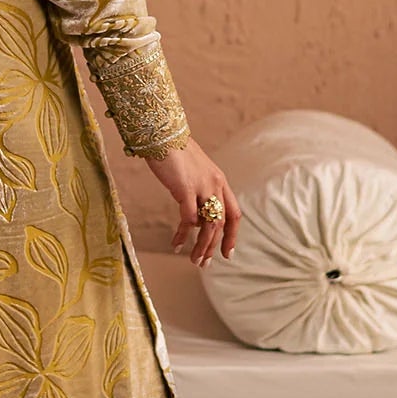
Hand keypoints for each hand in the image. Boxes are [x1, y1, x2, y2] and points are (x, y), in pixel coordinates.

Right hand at [144, 136, 239, 267]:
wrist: (162, 133)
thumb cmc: (173, 152)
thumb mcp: (193, 172)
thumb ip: (198, 193)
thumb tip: (194, 219)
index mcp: (220, 181)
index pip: (234, 214)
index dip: (232, 235)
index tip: (227, 253)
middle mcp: (216, 185)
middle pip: (222, 224)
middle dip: (214, 247)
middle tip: (205, 264)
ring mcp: (202, 187)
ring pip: (208, 225)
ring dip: (201, 246)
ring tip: (193, 260)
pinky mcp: (185, 189)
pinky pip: (188, 218)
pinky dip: (183, 234)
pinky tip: (176, 242)